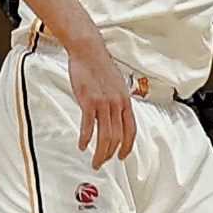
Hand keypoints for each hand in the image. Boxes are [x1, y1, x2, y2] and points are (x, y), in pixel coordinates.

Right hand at [63, 33, 137, 165]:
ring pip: (105, 135)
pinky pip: (88, 125)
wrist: (88, 50)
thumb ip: (118, 100)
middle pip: (117, 136)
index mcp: (124, 100)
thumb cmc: (99, 65)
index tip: (122, 155)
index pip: (130, 129)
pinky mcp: (88, 101)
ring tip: (95, 160)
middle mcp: (116, 103)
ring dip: (100, 152)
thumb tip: (118, 113)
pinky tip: (82, 145)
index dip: (127, 146)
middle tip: (102, 162)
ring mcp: (103, 103)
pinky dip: (86, 138)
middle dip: (110, 154)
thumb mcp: (116, 84)